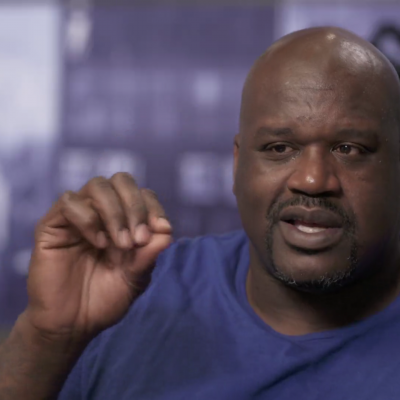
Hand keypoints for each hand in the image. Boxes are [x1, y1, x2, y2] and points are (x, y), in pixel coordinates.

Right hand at [23, 173, 171, 342]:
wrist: (72, 325)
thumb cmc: (105, 299)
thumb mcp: (136, 277)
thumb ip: (150, 254)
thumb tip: (167, 232)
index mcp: (124, 221)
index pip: (142, 194)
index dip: (154, 207)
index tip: (162, 229)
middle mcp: (101, 212)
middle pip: (121, 180)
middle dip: (136, 206)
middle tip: (138, 239)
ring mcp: (77, 216)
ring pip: (97, 186)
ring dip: (115, 213)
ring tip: (122, 244)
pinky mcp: (52, 225)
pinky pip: (69, 202)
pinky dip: (89, 219)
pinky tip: (98, 243)